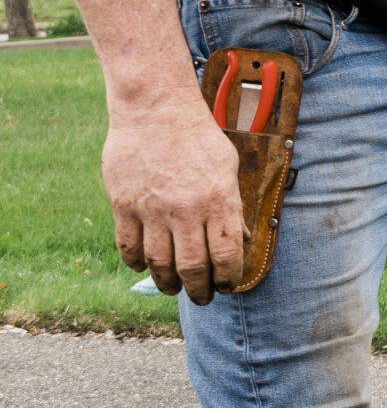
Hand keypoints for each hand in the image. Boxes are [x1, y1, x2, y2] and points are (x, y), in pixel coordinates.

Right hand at [104, 99, 245, 301]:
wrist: (156, 109)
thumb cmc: (197, 136)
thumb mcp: (228, 167)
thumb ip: (232, 205)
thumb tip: (241, 239)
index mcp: (219, 200)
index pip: (228, 255)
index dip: (229, 278)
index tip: (228, 285)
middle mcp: (187, 210)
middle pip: (193, 268)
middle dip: (200, 291)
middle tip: (202, 297)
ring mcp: (153, 209)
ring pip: (160, 265)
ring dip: (169, 284)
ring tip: (175, 288)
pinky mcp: (124, 205)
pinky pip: (129, 248)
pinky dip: (136, 264)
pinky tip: (145, 266)